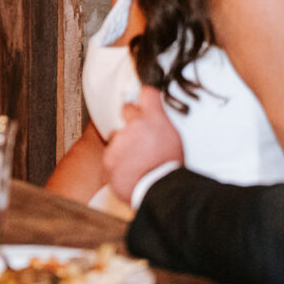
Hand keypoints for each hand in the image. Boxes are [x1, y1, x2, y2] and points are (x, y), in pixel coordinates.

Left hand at [102, 86, 182, 204]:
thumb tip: (156, 118)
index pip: (147, 93)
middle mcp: (134, 124)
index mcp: (154, 118)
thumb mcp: (174, 139)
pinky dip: (117, 160)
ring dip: (124, 142)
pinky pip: (111, 153)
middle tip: (140, 134)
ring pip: (118, 134)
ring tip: (137, 158)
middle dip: (131, 119)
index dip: (145, 97)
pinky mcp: (109, 156)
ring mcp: (120, 140)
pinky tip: (129, 168)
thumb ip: (161, 124)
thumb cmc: (170, 168)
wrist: (159, 190)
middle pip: (127, 109)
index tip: (144, 99)